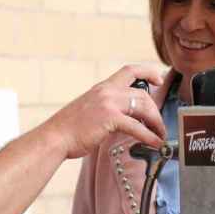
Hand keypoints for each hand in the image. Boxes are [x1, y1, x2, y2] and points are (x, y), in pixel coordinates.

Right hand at [40, 65, 165, 158]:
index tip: (159, 79)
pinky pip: (137, 127)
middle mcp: (107, 91)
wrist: (54, 137)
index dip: (148, 72)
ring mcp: (108, 103)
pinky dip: (150, 136)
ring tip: (160, 135)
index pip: (130, 70)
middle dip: (155, 110)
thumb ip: (106, 109)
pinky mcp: (109, 118)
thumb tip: (123, 118)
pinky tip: (155, 143)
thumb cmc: (69, 129)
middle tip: (159, 125)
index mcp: (102, 88)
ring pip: (143, 107)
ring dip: (156, 122)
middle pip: (143, 94)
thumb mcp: (89, 109)